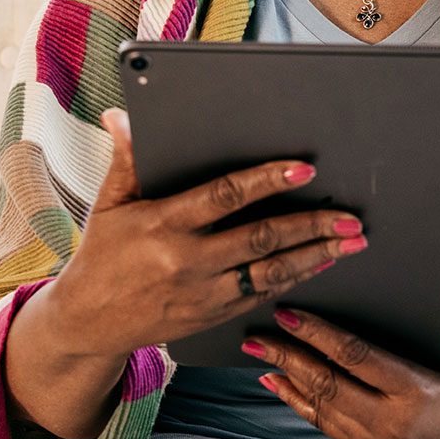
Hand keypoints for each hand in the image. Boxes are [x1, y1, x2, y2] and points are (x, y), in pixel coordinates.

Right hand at [44, 108, 370, 358]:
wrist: (88, 323)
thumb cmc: (101, 256)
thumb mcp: (108, 204)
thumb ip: (126, 159)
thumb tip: (121, 115)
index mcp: (163, 224)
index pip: (225, 197)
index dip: (267, 181)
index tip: (303, 170)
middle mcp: (187, 261)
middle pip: (261, 239)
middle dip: (311, 226)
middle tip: (349, 216)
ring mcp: (203, 293)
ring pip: (270, 272)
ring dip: (315, 255)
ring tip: (351, 241)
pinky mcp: (212, 316)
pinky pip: (261, 294)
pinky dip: (295, 278)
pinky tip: (320, 263)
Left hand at [242, 307, 439, 438]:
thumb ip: (397, 341)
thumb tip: (346, 309)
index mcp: (414, 390)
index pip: (353, 355)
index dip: (316, 332)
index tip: (288, 313)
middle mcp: (392, 422)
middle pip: (326, 383)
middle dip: (286, 356)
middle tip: (256, 334)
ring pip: (319, 406)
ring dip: (286, 378)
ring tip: (260, 354)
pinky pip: (325, 423)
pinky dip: (298, 401)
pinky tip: (281, 384)